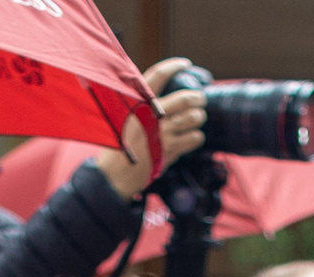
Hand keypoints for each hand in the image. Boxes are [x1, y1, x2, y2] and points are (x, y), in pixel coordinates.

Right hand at [96, 58, 208, 198]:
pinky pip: (194, 139)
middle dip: (197, 98)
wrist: (113, 175)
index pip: (157, 76)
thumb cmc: (117, 144)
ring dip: (198, 117)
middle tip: (200, 99)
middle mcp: (151, 116)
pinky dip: (196, 137)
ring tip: (196, 118)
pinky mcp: (170, 151)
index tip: (185, 64)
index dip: (174, 67)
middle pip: (184, 99)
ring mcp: (162, 134)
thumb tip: (156, 89)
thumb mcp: (121, 117)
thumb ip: (138, 103)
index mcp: (136, 102)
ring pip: (193, 118)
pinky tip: (192, 137)